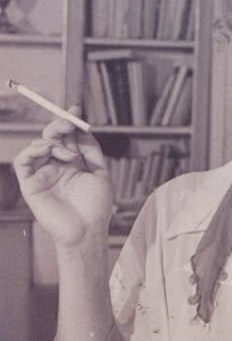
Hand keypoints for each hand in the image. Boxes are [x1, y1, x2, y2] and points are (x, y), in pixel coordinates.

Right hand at [14, 110, 113, 247]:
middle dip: (59, 125)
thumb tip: (83, 129)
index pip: (68, 137)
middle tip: (68, 123)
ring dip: (52, 142)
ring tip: (69, 155)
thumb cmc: (96, 206)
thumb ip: (91, 150)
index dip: (69, 121)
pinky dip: (33, 150)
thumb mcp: (100, 173)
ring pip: (37, 146)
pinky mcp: (30, 184)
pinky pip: (23, 161)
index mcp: (74, 163)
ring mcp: (43, 174)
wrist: (87, 230)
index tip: (75, 109)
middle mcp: (57, 166)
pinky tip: (49, 152)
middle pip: (51, 137)